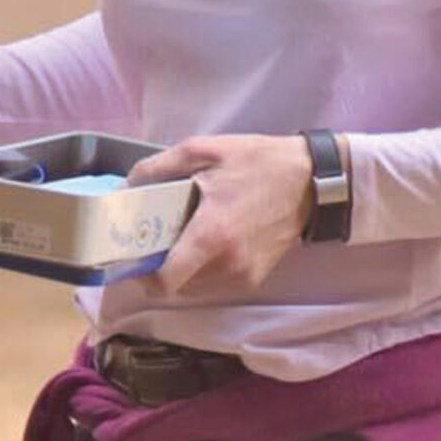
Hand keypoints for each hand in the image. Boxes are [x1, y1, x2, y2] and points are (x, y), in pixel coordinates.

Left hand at [125, 133, 311, 296]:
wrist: (313, 181)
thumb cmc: (257, 163)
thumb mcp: (202, 151)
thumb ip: (157, 168)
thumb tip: (126, 187)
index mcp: (211, 237)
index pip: (165, 282)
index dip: (141, 275)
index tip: (132, 255)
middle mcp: (227, 265)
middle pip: (176, 288)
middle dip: (158, 270)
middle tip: (152, 241)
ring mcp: (244, 275)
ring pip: (195, 289)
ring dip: (181, 271)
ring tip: (180, 238)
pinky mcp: (256, 278)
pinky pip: (216, 284)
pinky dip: (202, 271)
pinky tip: (205, 242)